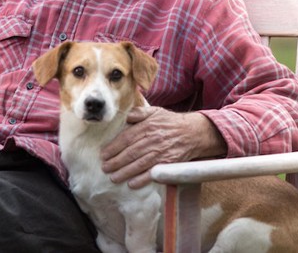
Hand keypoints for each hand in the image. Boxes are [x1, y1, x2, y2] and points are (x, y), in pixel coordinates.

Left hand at [100, 107, 225, 188]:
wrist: (194, 133)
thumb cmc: (172, 122)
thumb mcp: (155, 112)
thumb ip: (140, 113)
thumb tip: (126, 116)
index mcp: (147, 126)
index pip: (126, 138)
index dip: (113, 147)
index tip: (103, 154)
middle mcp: (152, 139)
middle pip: (130, 153)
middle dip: (115, 162)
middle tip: (105, 168)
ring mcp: (160, 152)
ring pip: (138, 164)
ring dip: (124, 172)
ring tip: (113, 177)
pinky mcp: (168, 163)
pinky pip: (153, 173)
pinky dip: (142, 179)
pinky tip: (131, 184)